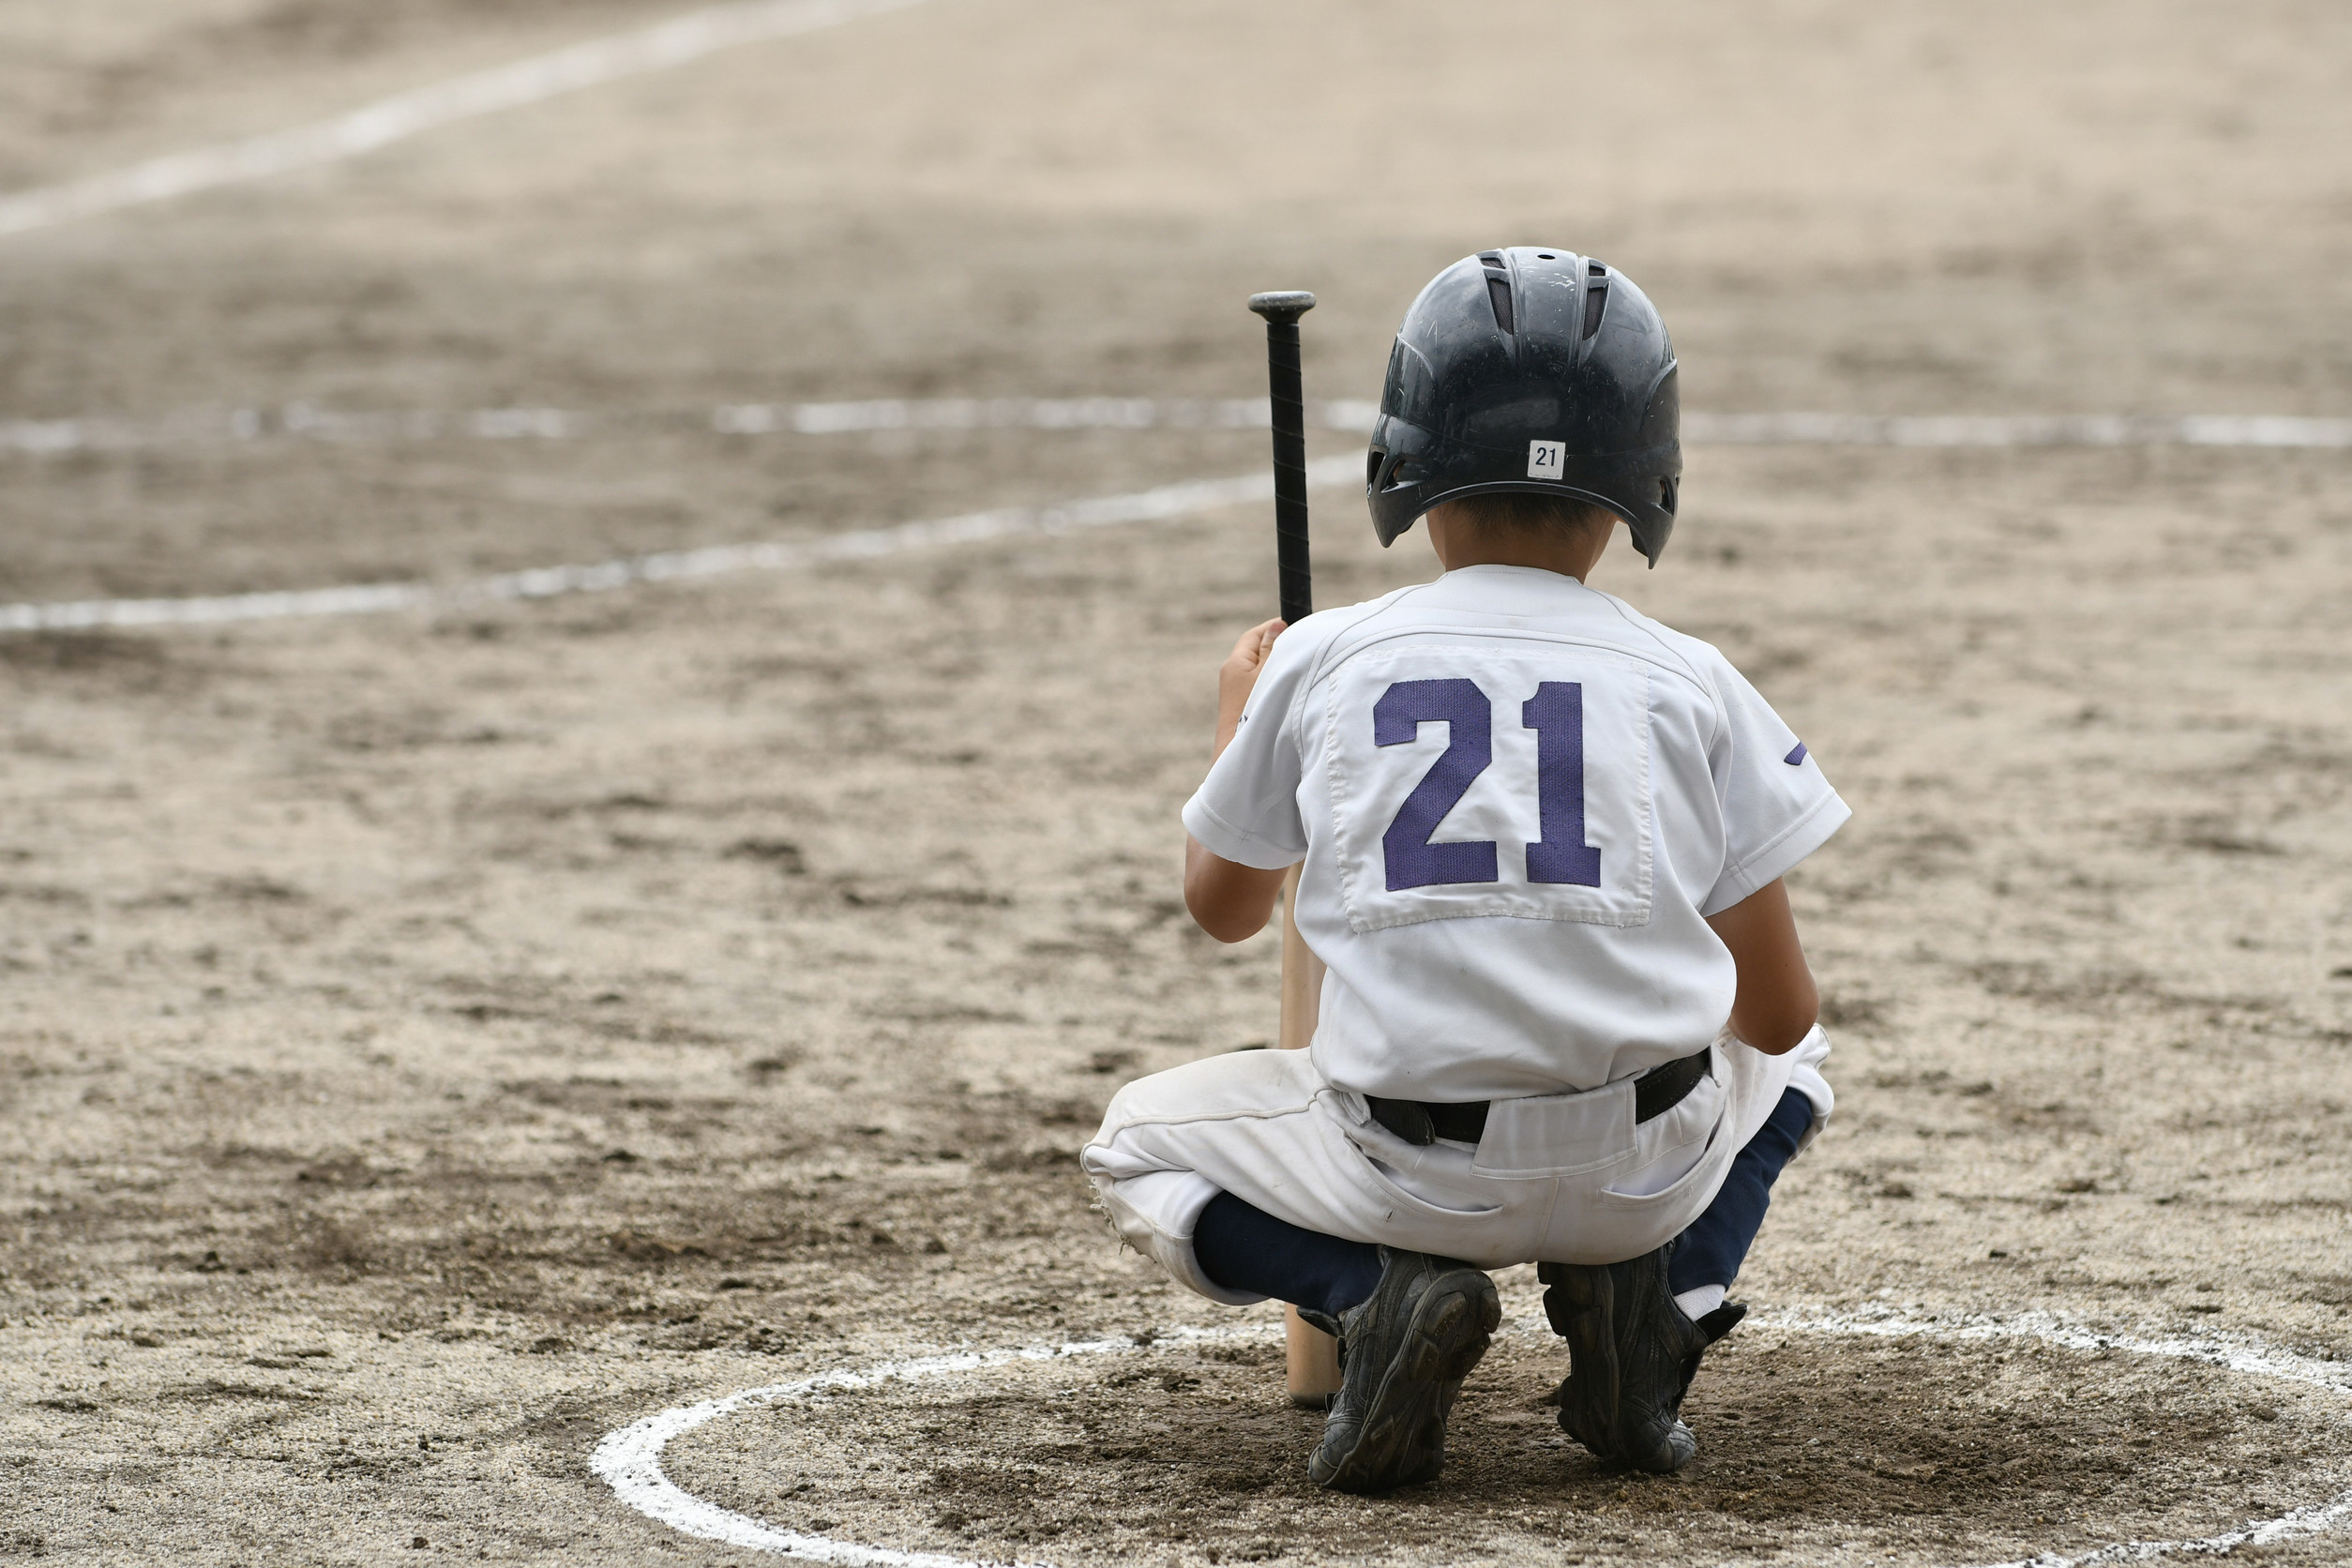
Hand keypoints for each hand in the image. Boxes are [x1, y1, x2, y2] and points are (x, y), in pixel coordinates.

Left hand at [1214, 618, 1285, 758]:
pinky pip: (1257, 683)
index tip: (1294, 627)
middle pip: (1255, 650)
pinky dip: (1270, 679)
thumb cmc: (1255, 709)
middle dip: (1276, 646)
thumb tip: (1276, 626)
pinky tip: (1283, 685)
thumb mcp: (1267, 674)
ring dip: (1274, 664)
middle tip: (1298, 646)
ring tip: (1293, 665)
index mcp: (1235, 662)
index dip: (1273, 628)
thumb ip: (1272, 649)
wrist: (1239, 748)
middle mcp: (1231, 673)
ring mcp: (1235, 689)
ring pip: (1258, 668)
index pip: (1254, 635)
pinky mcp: (1241, 703)